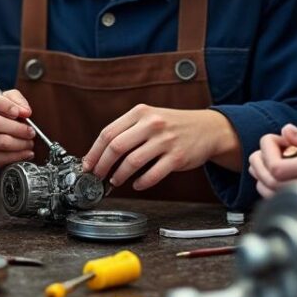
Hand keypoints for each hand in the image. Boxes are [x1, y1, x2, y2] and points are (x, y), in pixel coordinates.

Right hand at [0, 88, 36, 168]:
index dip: (5, 105)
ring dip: (20, 144)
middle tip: (31, 132)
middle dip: (18, 129)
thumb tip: (25, 112)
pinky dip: (17, 156)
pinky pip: (0, 158)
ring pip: (0, 142)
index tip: (21, 112)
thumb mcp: (7, 98)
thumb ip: (17, 99)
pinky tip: (25, 153)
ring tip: (29, 142)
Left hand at [81, 106, 237, 191]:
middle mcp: (152, 124)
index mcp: (140, 112)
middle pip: (116, 147)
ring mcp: (165, 140)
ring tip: (115, 180)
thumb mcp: (150, 118)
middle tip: (97, 176)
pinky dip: (141, 183)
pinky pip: (153, 175)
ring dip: (119, 175)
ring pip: (132, 162)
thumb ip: (128, 130)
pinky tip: (137, 184)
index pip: (108, 132)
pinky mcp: (178, 157)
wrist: (208, 128)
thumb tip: (101, 153)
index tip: (88, 165)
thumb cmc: (174, 125)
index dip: (94, 152)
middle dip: (102, 165)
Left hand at [251, 124, 296, 196]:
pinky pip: (281, 199)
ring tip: (264, 160)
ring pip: (271, 194)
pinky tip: (274, 174)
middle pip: (270, 182)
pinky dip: (269, 187)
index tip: (274, 140)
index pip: (277, 168)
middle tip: (262, 150)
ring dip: (261, 176)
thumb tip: (285, 131)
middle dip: (259, 163)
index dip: (267, 153)